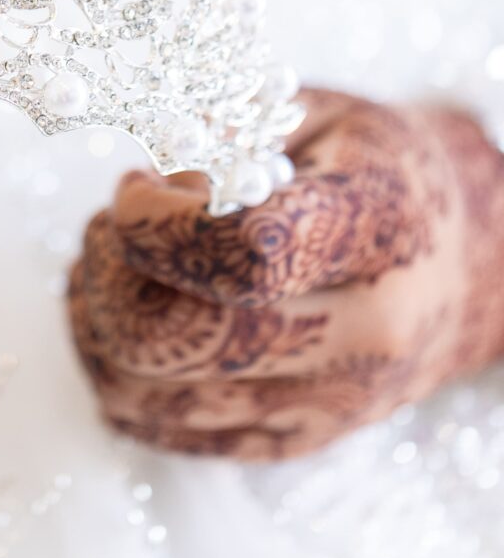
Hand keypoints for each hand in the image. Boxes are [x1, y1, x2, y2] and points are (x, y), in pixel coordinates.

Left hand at [67, 90, 503, 459]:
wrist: (461, 267)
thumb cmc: (376, 173)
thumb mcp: (320, 115)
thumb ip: (226, 135)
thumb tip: (143, 181)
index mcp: (378, 235)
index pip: (243, 251)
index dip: (156, 221)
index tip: (134, 187)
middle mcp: (361, 337)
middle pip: (176, 335)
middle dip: (111, 272)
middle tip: (113, 225)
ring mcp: (327, 404)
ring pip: (146, 390)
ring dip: (96, 318)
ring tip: (114, 263)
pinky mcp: (291, 442)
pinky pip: (157, 425)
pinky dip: (112, 369)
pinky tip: (127, 309)